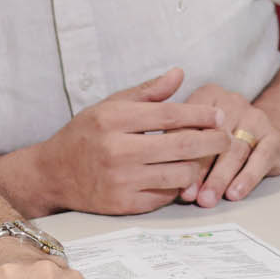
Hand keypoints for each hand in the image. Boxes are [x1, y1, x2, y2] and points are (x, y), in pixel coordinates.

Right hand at [34, 68, 229, 213]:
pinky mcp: (124, 205)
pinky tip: (179, 176)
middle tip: (226, 138)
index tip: (219, 115)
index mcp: (114, 120)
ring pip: (179, 174)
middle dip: (212, 141)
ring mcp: (121, 180)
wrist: (53, 174)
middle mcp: (117, 150)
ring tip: (202, 158)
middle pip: (181, 145)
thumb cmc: (85, 135)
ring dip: (197, 166)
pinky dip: (177, 186)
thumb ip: (147, 92)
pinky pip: (166, 196)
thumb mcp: (109, 106)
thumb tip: (179, 74)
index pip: (169, 114)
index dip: (200, 115)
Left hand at [182, 84, 279, 206]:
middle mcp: (233, 103)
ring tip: (208, 198)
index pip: (192, 122)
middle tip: (189, 194)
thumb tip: (169, 177)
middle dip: (200, 169)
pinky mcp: (275, 138)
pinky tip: (235, 193)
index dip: (181, 151)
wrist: (267, 138)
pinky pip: (261, 158)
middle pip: (214, 138)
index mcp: (209, 96)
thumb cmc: (223, 137)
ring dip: (220, 178)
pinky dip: (247, 178)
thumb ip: (182, 144)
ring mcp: (256, 119)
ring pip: (236, 150)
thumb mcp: (199, 132)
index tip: (172, 176)